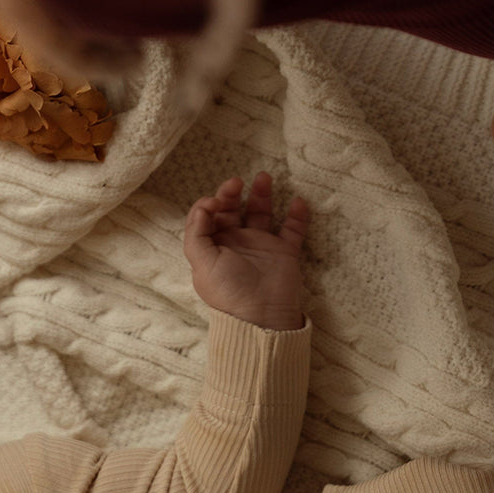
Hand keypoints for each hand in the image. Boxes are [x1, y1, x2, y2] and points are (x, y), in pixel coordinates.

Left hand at [184, 171, 309, 332]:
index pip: (206, 218)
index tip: (214, 202)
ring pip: (260, 214)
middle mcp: (235, 244)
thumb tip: (202, 207)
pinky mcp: (284, 252)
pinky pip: (292, 229)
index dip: (208, 205)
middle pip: (231, 211)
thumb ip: (196, 234)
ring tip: (264, 177)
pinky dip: (296, 215)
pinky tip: (297, 201)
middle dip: (231, 194)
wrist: (262, 315)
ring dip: (262, 195)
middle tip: (236, 182)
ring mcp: (261, 247)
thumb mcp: (202, 264)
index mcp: (212, 248)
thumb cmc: (229, 290)